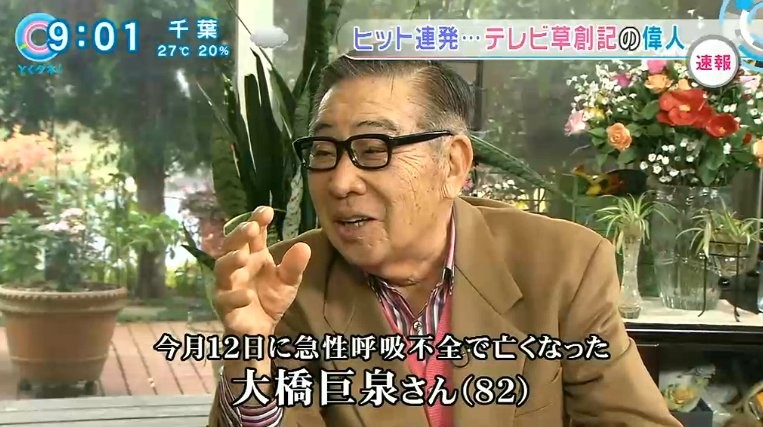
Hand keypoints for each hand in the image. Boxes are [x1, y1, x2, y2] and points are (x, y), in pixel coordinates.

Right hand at [213, 206, 311, 336]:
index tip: (267, 211)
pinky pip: (225, 300)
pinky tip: (247, 295)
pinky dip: (235, 297)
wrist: (260, 329)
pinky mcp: (225, 307)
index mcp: (253, 255)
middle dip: (239, 235)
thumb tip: (305, 247)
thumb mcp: (288, 281)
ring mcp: (228, 285)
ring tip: (243, 257)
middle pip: (232, 246)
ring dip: (231, 261)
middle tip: (251, 227)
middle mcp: (237, 266)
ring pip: (222, 269)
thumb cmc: (270, 298)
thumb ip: (294, 266)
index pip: (252, 234)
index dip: (256, 221)